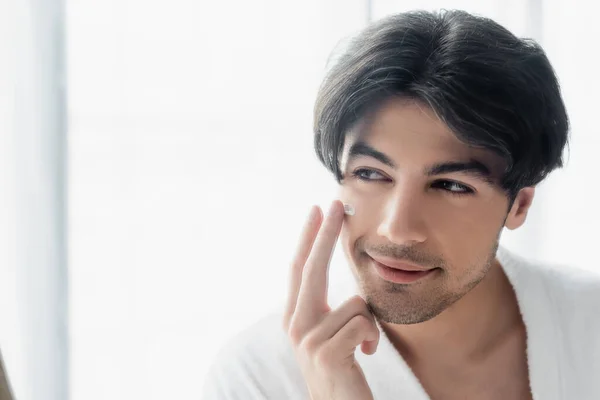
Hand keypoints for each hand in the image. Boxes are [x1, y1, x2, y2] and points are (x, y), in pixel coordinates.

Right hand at [282, 200, 379, 399]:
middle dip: (326, 234)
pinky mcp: (326, 353)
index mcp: (295, 316)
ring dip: (369, 325)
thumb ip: (326, 308)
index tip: (318, 210)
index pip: (300, 267)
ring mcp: (307, 339)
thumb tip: (341, 281)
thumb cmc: (338, 369)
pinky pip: (364, 325)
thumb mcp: (326, 335)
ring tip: (362, 347)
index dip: (309, 237)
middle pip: (312, 268)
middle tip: (336, 204)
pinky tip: (364, 357)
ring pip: (356, 304)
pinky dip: (373, 339)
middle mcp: (295, 324)